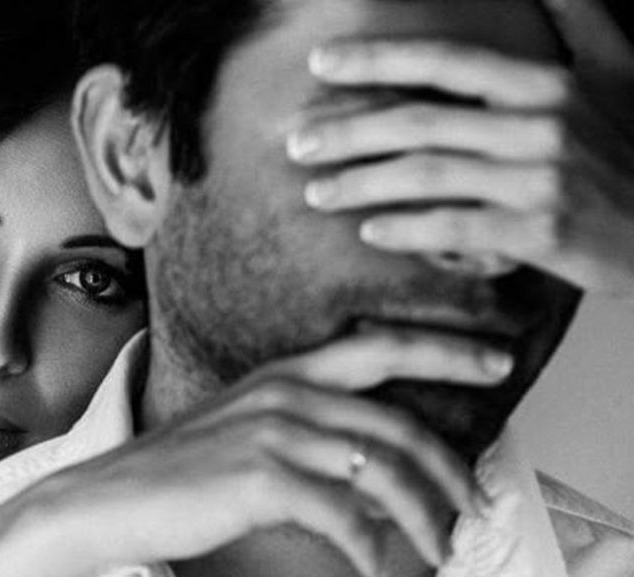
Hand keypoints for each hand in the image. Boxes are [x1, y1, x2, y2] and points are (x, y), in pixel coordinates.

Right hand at [36, 328, 512, 576]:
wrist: (106, 500)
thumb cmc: (175, 476)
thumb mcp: (245, 436)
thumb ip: (308, 443)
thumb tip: (374, 484)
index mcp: (283, 375)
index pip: (378, 348)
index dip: (444, 350)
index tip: (496, 359)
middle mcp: (283, 394)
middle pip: (396, 425)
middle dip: (449, 471)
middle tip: (474, 509)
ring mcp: (271, 433)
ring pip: (379, 473)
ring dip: (420, 518)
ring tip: (435, 549)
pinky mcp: (258, 479)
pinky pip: (341, 514)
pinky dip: (365, 544)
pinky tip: (367, 563)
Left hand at [287, 33, 633, 295]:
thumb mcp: (618, 70)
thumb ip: (579, 18)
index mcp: (549, 84)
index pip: (447, 60)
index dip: (379, 58)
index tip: (320, 63)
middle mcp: (543, 125)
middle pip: (422, 121)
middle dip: (349, 131)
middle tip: (297, 143)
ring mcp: (542, 181)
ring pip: (429, 176)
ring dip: (362, 184)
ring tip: (316, 193)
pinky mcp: (543, 233)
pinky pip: (455, 229)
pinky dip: (407, 230)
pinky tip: (370, 232)